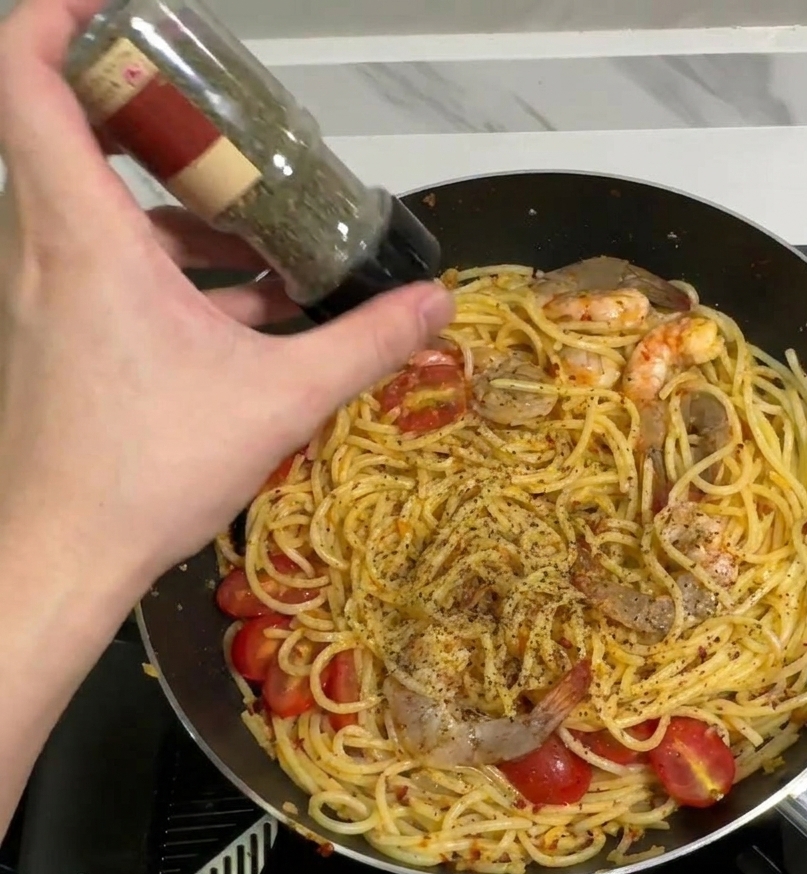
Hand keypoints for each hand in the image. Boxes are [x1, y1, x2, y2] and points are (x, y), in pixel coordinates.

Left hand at [0, 0, 452, 590]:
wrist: (65, 556)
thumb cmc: (153, 470)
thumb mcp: (282, 398)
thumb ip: (366, 343)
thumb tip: (435, 304)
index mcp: (84, 236)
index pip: (24, 78)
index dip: (62, 18)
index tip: (132, 15)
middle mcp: (42, 247)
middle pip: (62, 126)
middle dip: (148, 111)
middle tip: (225, 127)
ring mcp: (39, 290)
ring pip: (93, 203)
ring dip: (174, 203)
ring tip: (262, 234)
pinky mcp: (50, 330)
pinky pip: (102, 262)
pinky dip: (166, 262)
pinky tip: (244, 310)